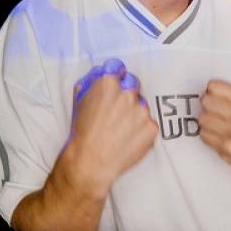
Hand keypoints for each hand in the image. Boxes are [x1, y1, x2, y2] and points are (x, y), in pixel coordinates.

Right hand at [69, 59, 156, 195]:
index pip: (118, 68)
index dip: (115, 76)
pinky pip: (149, 123)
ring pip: (141, 105)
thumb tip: (102, 73)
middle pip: (133, 84)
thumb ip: (91, 83)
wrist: (90, 162)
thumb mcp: (79, 101)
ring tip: (120, 129)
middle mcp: (127, 93)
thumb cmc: (81, 132)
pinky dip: (141, 129)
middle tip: (117, 111)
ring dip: (134, 113)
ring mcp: (142, 110)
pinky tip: (128, 138)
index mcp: (107, 84)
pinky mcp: (152, 126)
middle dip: (126, 93)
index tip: (115, 84)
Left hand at [199, 80, 230, 173]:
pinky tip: (217, 135)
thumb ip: (230, 93)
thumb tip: (207, 89)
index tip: (213, 95)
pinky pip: (203, 134)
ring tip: (215, 124)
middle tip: (211, 108)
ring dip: (205, 121)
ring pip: (202, 118)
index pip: (215, 86)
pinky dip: (207, 134)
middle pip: (206, 101)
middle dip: (206, 104)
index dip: (210, 90)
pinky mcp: (226, 147)